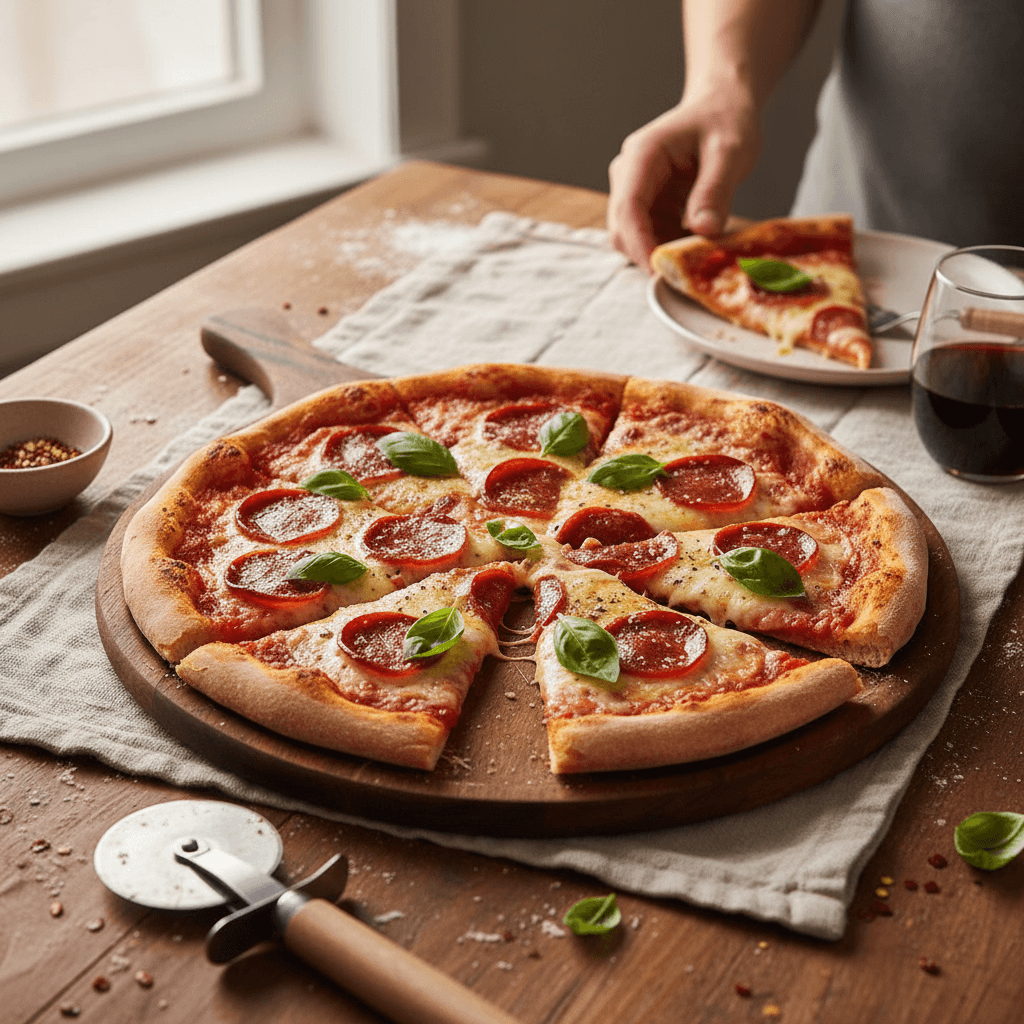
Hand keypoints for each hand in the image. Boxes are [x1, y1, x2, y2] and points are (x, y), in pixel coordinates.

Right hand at [607, 91, 759, 268]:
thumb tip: (702, 231)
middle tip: (686, 271)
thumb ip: (715, 190)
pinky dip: (670, 247)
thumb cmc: (725, 118)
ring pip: (633, 238)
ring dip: (661, 252)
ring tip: (697, 255)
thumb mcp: (730, 151)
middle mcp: (629, 175)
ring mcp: (636, 191)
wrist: (721, 105)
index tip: (661, 270)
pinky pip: (650, 236)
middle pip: (622, 229)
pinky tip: (695, 244)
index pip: (628, 208)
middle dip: (649, 253)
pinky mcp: (648, 205)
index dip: (640, 244)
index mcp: (642, 156)